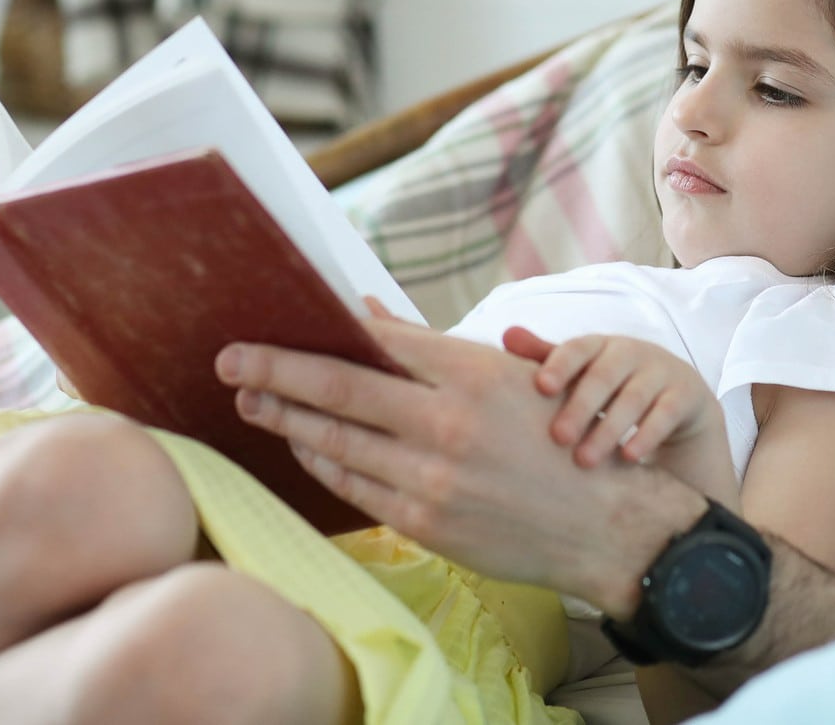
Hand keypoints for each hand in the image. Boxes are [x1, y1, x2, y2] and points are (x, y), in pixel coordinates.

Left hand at [213, 321, 704, 617]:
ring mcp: (434, 479)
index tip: (265, 325)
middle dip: (274, 371)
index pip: (373, 344)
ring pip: (336, 442)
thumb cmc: (554, 437)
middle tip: (229, 360)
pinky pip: (353, 488)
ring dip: (285, 418)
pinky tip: (299, 443)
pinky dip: (319, 463)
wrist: (605, 523)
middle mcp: (448, 425)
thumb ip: (427, 347)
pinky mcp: (426, 523)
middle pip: (338, 391)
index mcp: (472, 374)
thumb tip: (361, 310)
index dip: (312, 335)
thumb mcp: (505, 375)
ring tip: (251, 398)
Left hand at [512, 328, 723, 468]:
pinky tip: (629, 457)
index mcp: (600, 345)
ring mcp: (663, 371)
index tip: (541, 387)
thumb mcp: (583, 375)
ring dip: (610, 427)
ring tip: (586, 460)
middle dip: (580, 406)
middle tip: (558, 438)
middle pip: (605, 374)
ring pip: (635, 396)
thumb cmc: (615, 389)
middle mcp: (632, 352)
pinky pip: (667, 413)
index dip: (560, 364)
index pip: (577, 348)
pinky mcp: (688, 395)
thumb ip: (546, 357)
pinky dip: (647, 434)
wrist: (680, 406)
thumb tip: (505, 334)